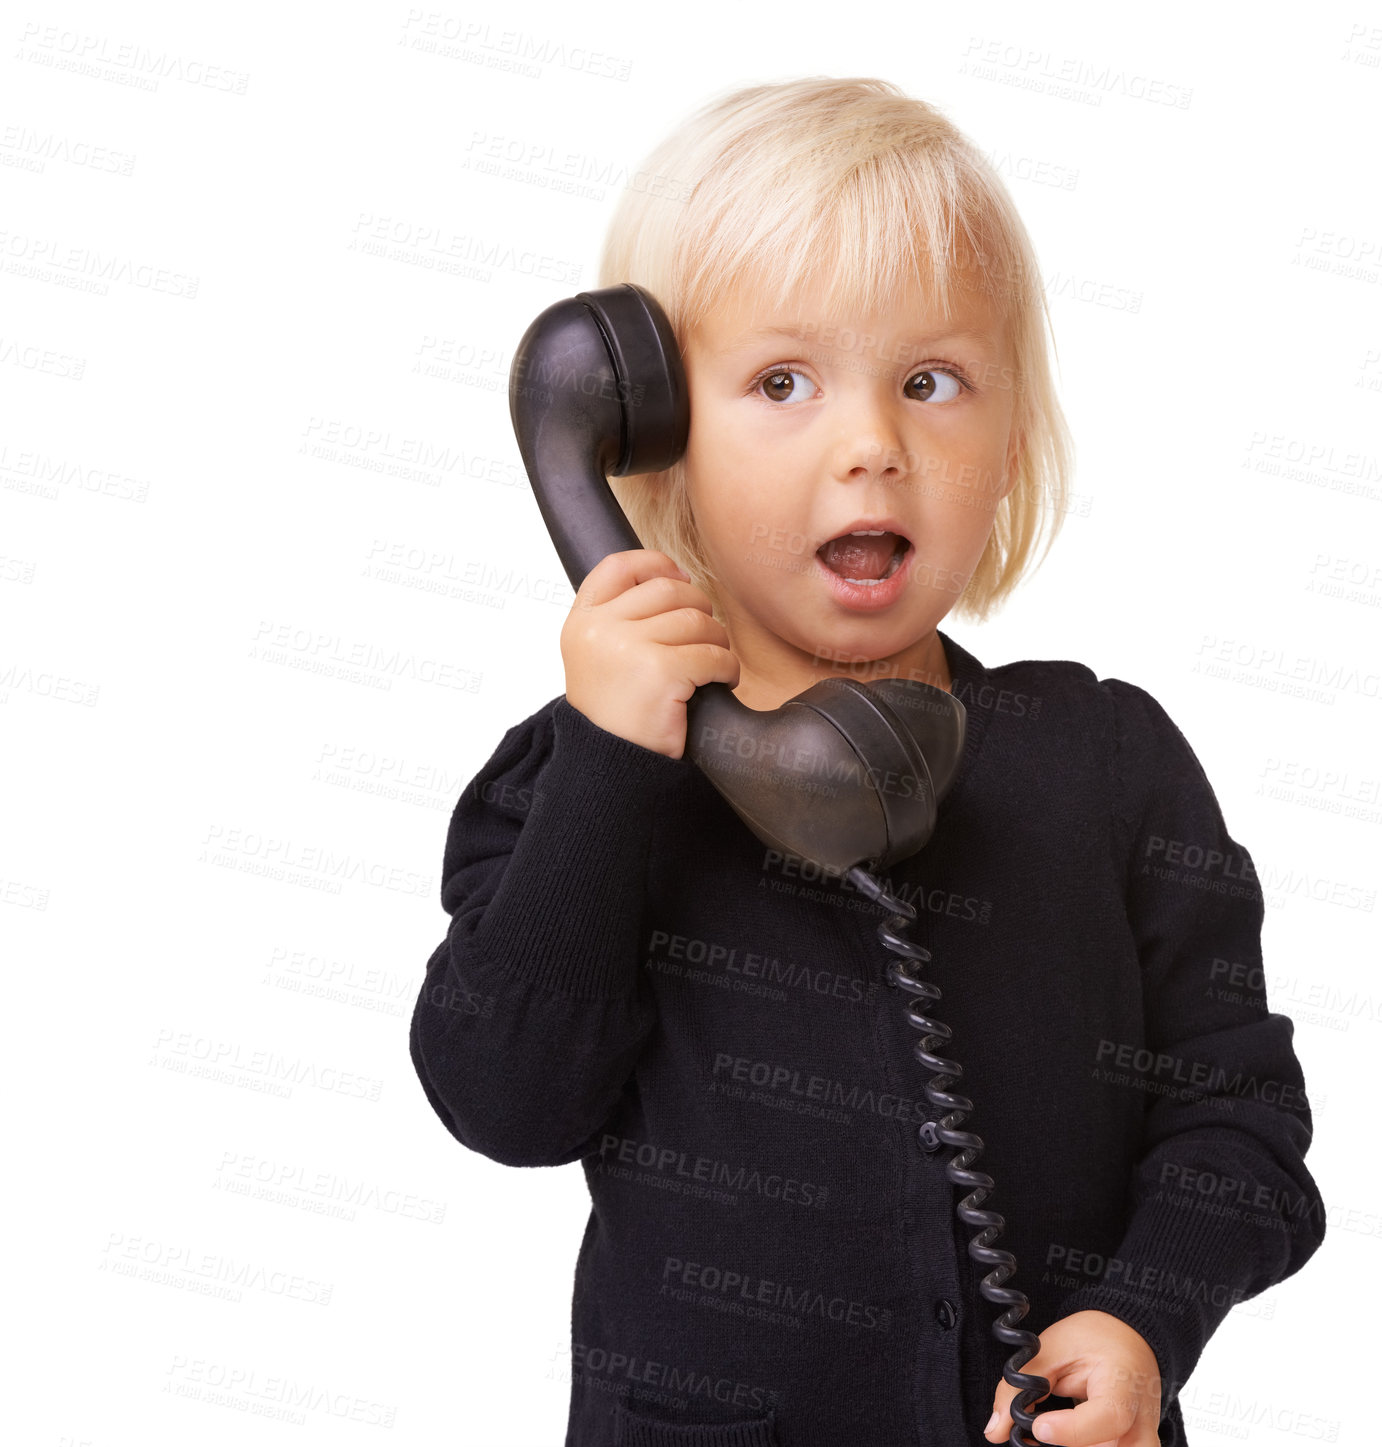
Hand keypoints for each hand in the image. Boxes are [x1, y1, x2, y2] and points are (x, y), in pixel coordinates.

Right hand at [560, 549, 739, 759]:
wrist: (612, 769)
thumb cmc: (615, 716)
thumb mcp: (599, 657)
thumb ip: (622, 618)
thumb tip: (676, 577)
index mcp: (582, 622)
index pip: (619, 566)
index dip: (656, 564)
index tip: (681, 580)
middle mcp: (600, 629)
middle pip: (669, 591)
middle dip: (698, 612)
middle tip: (704, 640)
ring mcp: (628, 647)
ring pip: (697, 621)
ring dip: (716, 642)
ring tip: (712, 666)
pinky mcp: (661, 671)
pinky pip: (713, 654)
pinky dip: (727, 668)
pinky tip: (722, 683)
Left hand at [983, 1310, 1160, 1445]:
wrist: (1128, 1337)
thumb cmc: (1093, 1338)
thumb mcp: (1053, 1347)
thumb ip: (1022, 1384)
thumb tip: (995, 1430)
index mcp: (1124, 1385)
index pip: (1108, 1419)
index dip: (1071, 1430)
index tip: (1038, 1427)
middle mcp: (1141, 1421)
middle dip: (1073, 1445)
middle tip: (1041, 1430)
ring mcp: (1142, 1441)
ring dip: (1075, 1446)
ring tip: (1047, 1428)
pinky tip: (1057, 1435)